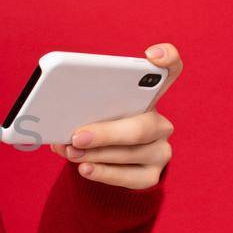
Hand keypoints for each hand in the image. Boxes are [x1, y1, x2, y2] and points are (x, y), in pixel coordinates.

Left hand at [47, 42, 180, 189]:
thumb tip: (60, 117)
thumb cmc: (96, 126)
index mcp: (148, 98)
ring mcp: (160, 151)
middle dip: (106, 132)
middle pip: (143, 125)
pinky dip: (104, 173)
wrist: (103, 162)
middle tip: (77, 135)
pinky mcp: (151, 176)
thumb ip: (84, 107)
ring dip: (96, 153)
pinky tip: (85, 168)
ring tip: (71, 151)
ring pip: (133, 152)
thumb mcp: (92, 111)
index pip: (171, 70)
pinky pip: (129, 177)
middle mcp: (160, 123)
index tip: (151, 55)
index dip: (167, 59)